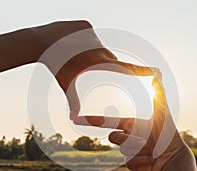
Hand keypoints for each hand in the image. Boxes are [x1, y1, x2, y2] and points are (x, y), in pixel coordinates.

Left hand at [34, 21, 155, 119]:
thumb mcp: (66, 83)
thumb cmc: (55, 65)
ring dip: (87, 52)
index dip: (142, 71)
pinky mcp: (86, 25)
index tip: (156, 72)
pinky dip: (82, 41)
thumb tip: (74, 119)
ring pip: (97, 47)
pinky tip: (70, 42)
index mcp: (97, 62)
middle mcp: (98, 47)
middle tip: (80, 62)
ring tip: (71, 53)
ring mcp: (92, 34)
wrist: (41, 41)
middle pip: (107, 59)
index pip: (125, 68)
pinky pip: (89, 37)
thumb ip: (73, 101)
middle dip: (98, 63)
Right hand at [73, 71, 187, 170]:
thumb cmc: (169, 134)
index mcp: (130, 124)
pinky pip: (127, 161)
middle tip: (145, 140)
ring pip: (120, 149)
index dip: (91, 120)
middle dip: (126, 138)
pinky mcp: (130, 163)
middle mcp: (127, 136)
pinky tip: (150, 159)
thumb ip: (158, 92)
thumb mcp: (162, 111)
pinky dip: (139, 159)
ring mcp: (127, 150)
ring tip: (151, 149)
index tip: (76, 119)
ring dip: (136, 148)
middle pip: (113, 137)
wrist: (173, 158)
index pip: (107, 121)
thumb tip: (158, 72)